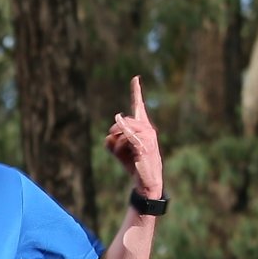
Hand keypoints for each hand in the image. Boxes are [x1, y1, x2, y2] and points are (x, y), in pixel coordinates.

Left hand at [105, 75, 163, 199]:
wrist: (146, 180)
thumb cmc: (134, 164)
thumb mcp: (119, 151)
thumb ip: (112, 140)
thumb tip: (109, 135)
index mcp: (142, 126)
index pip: (138, 106)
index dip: (136, 92)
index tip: (135, 78)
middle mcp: (147, 128)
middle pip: (123, 120)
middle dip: (113, 132)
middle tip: (114, 146)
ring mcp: (147, 136)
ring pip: (123, 130)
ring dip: (116, 144)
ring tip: (122, 155)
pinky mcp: (144, 145)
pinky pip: (128, 137)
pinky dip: (121, 141)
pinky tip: (126, 146)